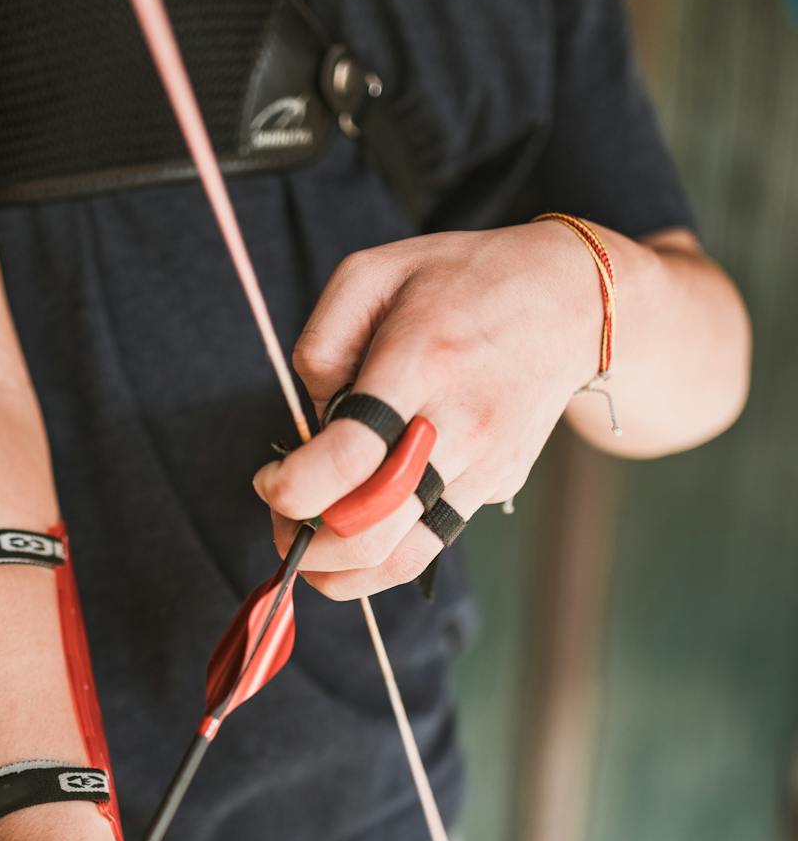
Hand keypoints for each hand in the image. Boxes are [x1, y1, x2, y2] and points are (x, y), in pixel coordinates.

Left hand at [253, 222, 599, 596]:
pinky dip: (378, 559)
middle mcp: (456, 426)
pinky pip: (427, 547)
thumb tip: (311, 419)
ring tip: (313, 539)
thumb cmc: (463, 280)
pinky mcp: (495, 487)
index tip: (270, 480)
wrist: (570, 302)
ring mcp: (482, 466)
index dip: (293, 488)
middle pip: (369, 529)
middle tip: (285, 518)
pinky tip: (357, 529)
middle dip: (306, 542)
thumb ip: (322, 341)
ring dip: (338, 569)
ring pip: (399, 558)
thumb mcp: (374, 272)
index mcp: (419, 364)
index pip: (349, 458)